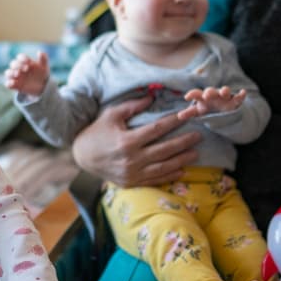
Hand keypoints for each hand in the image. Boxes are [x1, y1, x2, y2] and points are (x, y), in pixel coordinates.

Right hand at [4, 52, 49, 95]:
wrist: (42, 86)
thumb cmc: (42, 74)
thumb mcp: (44, 67)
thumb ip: (43, 59)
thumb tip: (40, 52)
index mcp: (25, 62)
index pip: (20, 57)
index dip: (23, 58)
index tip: (29, 61)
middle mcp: (19, 68)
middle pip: (13, 64)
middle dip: (17, 65)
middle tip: (25, 69)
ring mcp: (16, 77)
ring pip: (8, 73)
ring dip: (11, 73)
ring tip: (17, 74)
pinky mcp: (14, 85)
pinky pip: (8, 84)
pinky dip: (9, 83)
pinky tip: (14, 83)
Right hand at [70, 96, 201, 187]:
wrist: (82, 157)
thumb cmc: (96, 132)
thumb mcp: (111, 115)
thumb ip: (132, 107)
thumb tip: (152, 97)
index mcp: (127, 141)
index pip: (156, 129)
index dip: (173, 122)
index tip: (186, 115)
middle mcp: (131, 159)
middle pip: (164, 149)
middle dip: (183, 142)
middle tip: (199, 135)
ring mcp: (132, 173)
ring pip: (163, 167)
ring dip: (181, 160)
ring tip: (195, 153)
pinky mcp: (131, 182)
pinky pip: (155, 180)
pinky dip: (169, 176)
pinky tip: (182, 170)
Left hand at [181, 86, 246, 117]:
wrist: (224, 110)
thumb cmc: (209, 109)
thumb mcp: (199, 111)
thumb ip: (190, 113)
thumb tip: (179, 116)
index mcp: (204, 97)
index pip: (197, 93)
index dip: (192, 94)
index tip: (186, 97)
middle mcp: (214, 95)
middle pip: (211, 91)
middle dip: (209, 92)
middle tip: (206, 95)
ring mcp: (225, 97)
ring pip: (225, 91)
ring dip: (225, 91)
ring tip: (225, 92)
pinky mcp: (235, 101)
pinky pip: (239, 97)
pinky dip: (241, 95)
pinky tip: (243, 93)